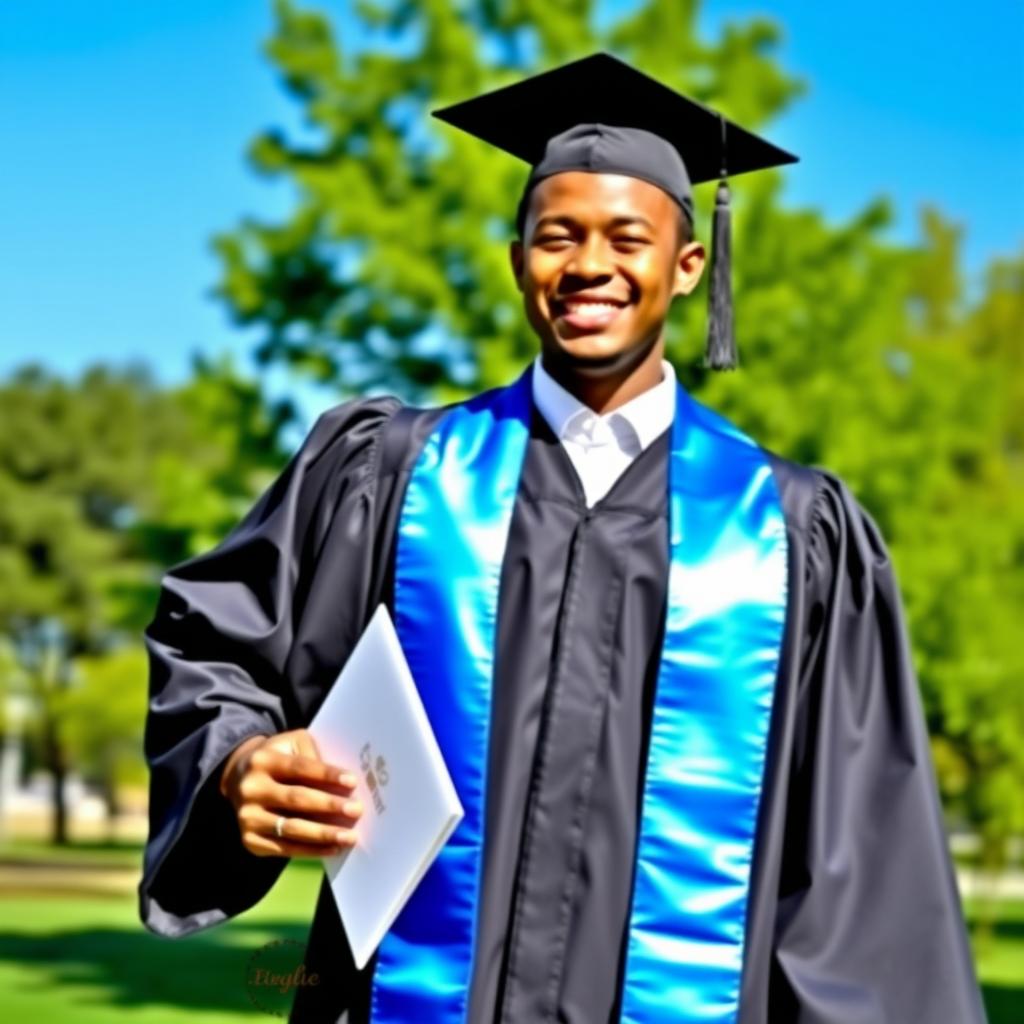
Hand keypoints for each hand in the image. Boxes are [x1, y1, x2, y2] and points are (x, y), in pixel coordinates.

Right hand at [218, 728, 362, 858]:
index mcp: (262, 760)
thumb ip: (312, 756)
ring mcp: (247, 817)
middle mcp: (251, 789)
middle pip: (296, 798)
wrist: (238, 779)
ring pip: (291, 827)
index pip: (299, 767)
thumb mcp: (292, 745)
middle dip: (329, 805)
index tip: (352, 782)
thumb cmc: (278, 758)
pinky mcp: (249, 840)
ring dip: (323, 833)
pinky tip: (333, 848)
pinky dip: (311, 851)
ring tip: (349, 836)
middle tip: (356, 810)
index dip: (326, 774)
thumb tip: (344, 782)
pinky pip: (285, 848)